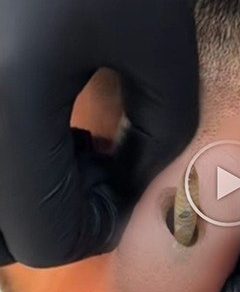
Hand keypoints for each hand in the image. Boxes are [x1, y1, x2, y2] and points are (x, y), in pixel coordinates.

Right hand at [0, 0, 197, 266]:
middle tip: (98, 160)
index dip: (96, 227)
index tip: (125, 185)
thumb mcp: (158, 40)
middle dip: (60, 209)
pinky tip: (36, 104)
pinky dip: (14, 154)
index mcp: (3, 102)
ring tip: (68, 132)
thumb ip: (161, 135)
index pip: (44, 240)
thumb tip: (139, 189)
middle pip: (4, 230)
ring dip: (34, 186)